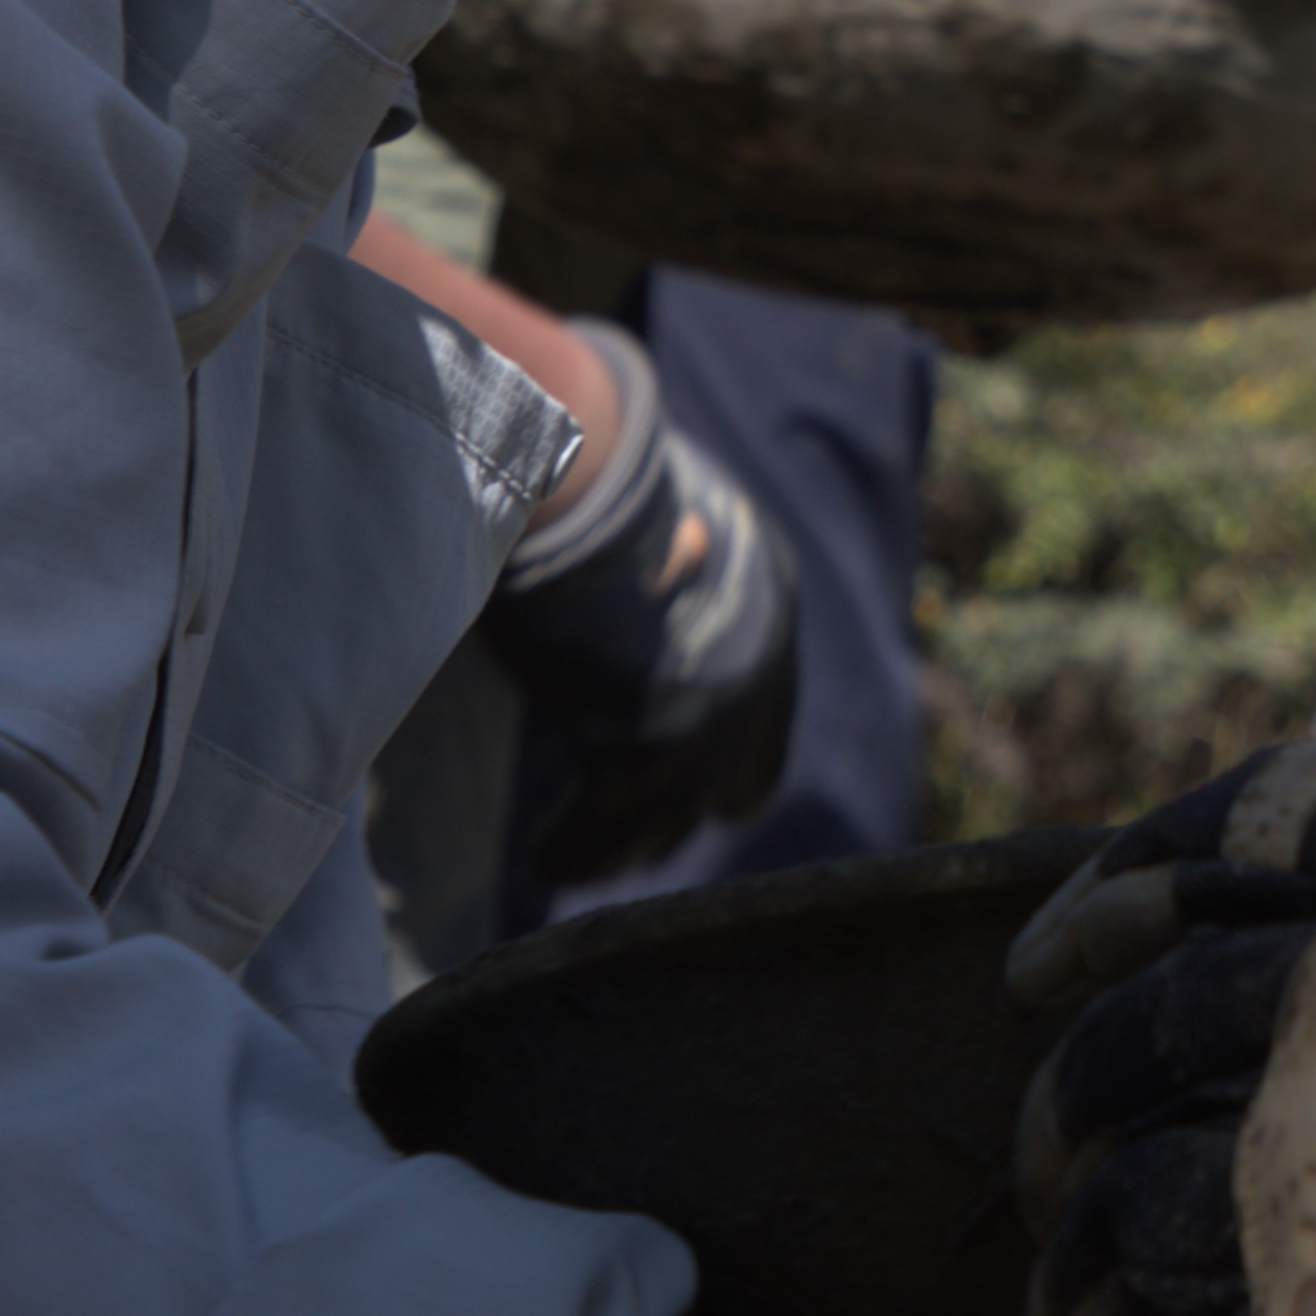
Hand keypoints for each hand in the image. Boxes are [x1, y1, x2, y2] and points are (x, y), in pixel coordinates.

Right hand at [482, 317, 799, 886]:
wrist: (583, 459)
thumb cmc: (599, 479)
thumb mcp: (662, 529)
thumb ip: (666, 590)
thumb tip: (638, 612)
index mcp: (770, 606)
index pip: (770, 723)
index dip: (736, 767)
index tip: (713, 804)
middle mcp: (763, 661)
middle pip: (727, 780)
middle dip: (678, 816)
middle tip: (634, 845)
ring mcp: (719, 702)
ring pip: (664, 814)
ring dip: (615, 844)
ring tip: (570, 857)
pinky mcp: (657, 732)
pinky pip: (605, 821)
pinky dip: (572, 845)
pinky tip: (545, 856)